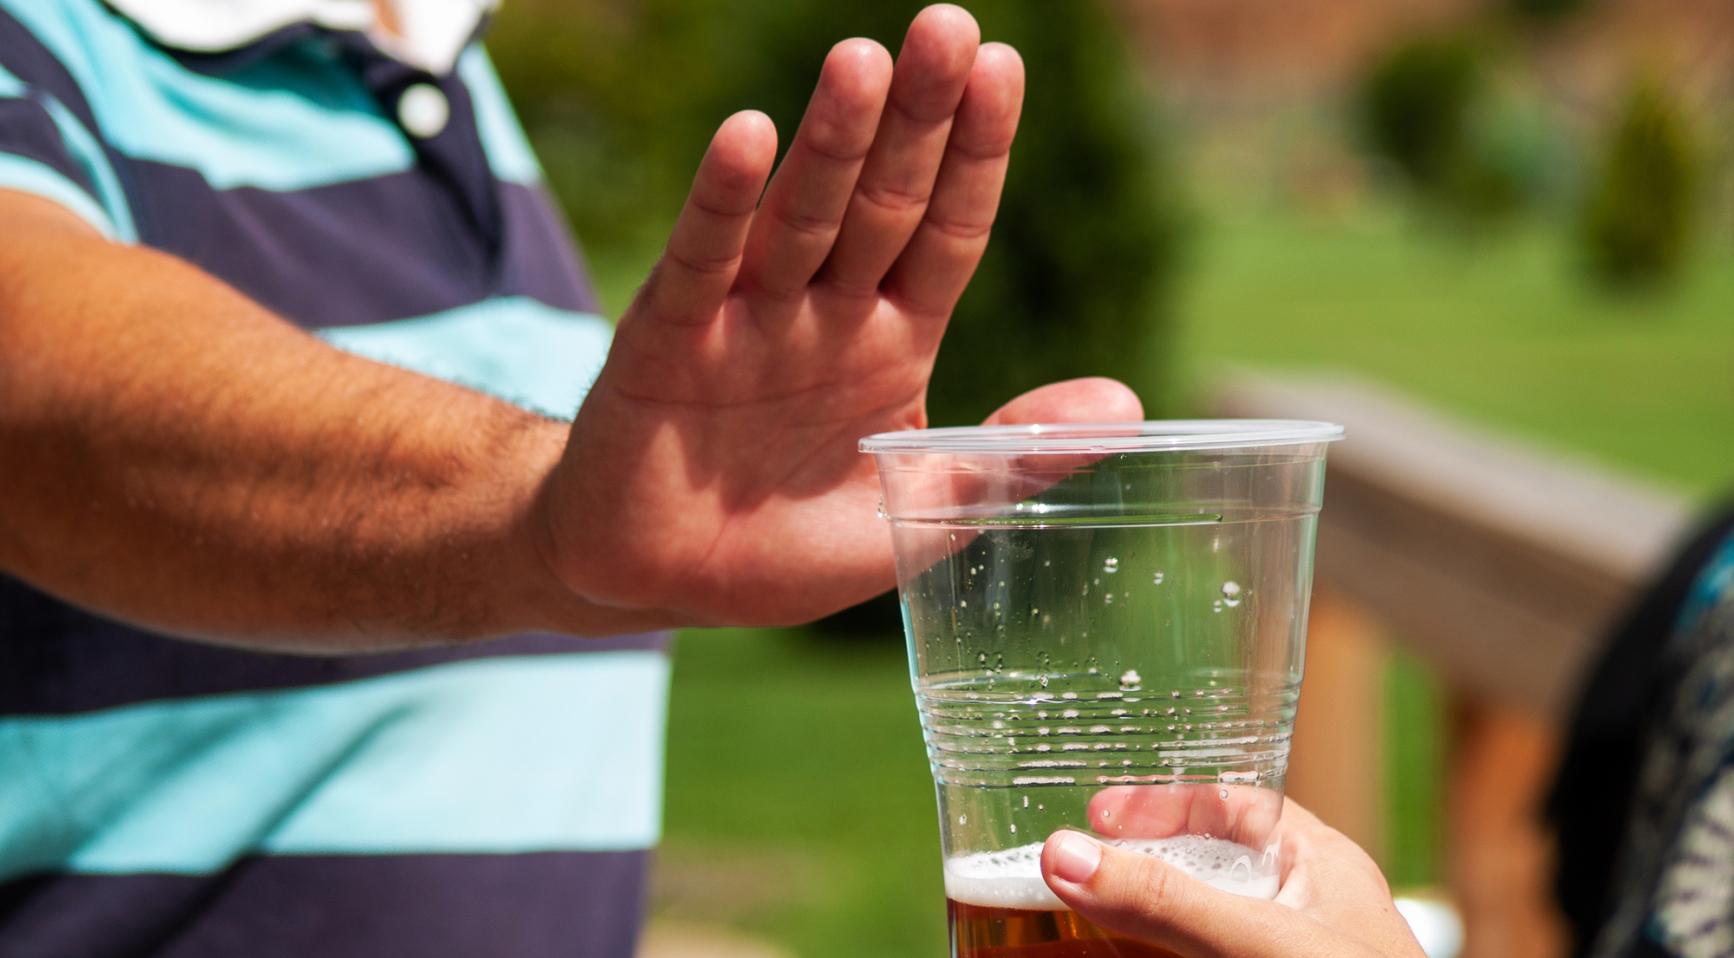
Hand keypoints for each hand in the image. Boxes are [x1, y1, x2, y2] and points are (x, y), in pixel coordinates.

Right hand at [541, 4, 1141, 627]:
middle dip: (917, 119)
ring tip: (865, 63)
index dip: (975, 153)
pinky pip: (702, 263)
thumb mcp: (919, 512)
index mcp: (892, 341)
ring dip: (832, 142)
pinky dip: (723, 204)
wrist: (662, 582)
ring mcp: (746, 319)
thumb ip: (1010, 458)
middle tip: (948, 28)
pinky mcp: (666, 342)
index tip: (1004, 68)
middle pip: (882, 202)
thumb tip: (1130, 405)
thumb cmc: (789, 547)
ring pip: (800, 216)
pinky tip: (748, 138)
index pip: (947, 231)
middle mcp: (824, 312)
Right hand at [1040, 799, 1427, 957]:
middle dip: (1128, 878)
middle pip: (1198, 877)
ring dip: (1124, 935)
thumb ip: (1168, 903)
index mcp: (1321, 869)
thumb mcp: (1261, 942)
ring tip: (1062, 931)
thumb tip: (1066, 855)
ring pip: (1186, 938)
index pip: (1234, 809)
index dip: (1163, 806)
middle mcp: (1299, 919)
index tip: (1096, 816)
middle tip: (1066, 879)